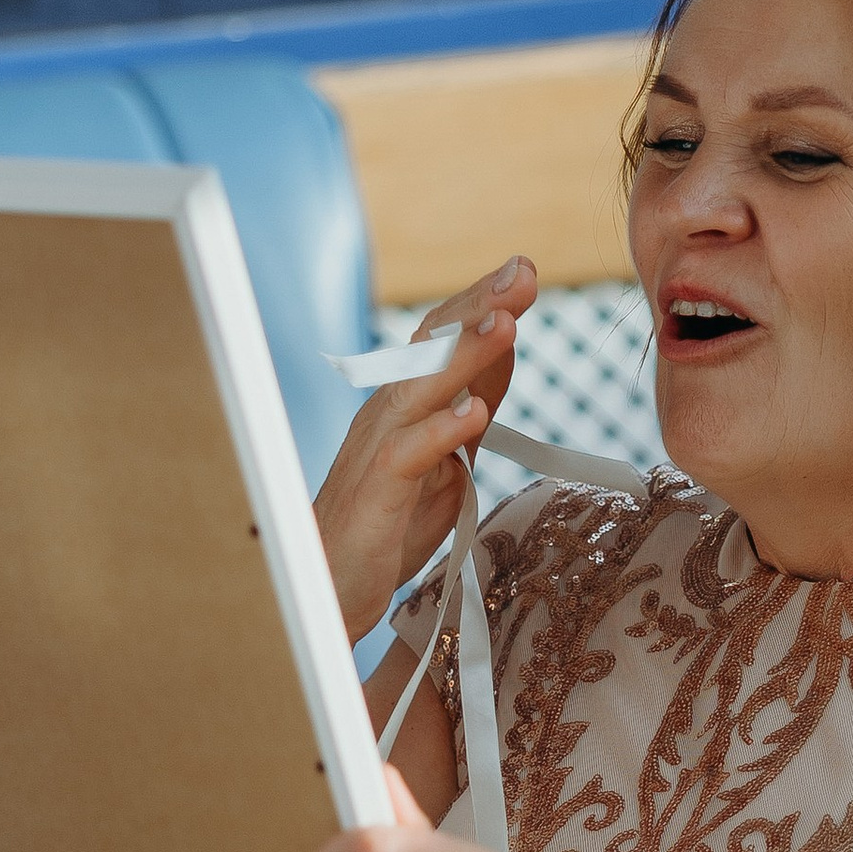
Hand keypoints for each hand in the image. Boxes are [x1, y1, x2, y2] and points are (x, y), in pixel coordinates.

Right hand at [312, 256, 537, 641]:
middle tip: (521, 273)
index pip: (440, 339)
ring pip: (422, 388)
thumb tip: (504, 354)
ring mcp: (379, 446)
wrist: (331, 583)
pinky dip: (442, 430)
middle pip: (431, 348)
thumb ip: (470, 409)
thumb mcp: (445, 459)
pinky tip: (475, 412)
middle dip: (478, 307)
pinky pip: (409, 453)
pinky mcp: (378, 490)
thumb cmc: (388, 521)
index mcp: (405, 402)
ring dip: (464, 355)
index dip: (480, 302)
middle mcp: (388, 412)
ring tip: (506, 323)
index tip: (522, 268)